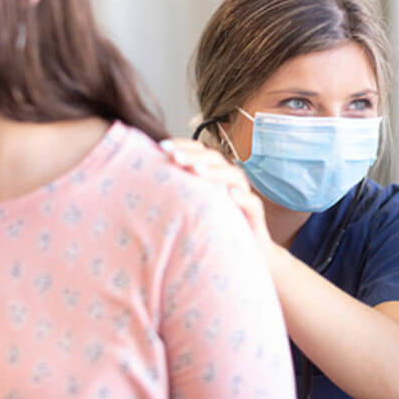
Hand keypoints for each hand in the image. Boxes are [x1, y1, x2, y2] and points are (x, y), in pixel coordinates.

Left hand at [158, 138, 273, 256]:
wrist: (246, 253)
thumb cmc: (212, 228)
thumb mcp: (192, 208)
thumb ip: (177, 192)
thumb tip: (143, 180)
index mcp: (213, 175)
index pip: (200, 152)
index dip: (183, 145)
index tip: (161, 146)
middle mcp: (229, 181)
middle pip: (215, 160)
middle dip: (194, 156)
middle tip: (175, 157)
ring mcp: (244, 197)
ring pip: (233, 176)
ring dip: (215, 172)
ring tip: (197, 171)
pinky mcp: (255, 216)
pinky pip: (253, 204)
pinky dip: (243, 198)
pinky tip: (232, 195)